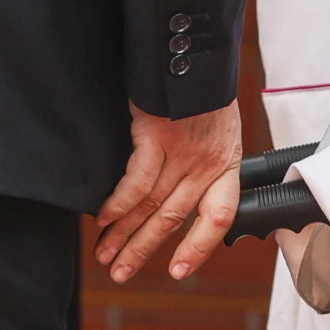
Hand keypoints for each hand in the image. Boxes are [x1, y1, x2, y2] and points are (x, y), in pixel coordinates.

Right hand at [94, 102, 243, 282]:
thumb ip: (204, 164)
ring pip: (152, 205)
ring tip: (105, 254)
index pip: (219, 217)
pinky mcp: (158, 137)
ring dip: (124, 233)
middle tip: (121, 272)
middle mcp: (207, 164)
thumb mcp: (218, 132)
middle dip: (144, 249)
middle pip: (174, 219)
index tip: (178, 271)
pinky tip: (103, 219)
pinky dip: (118, 203)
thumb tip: (180, 190)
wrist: (195, 56)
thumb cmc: (203, 92)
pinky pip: (137, 180)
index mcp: (226, 166)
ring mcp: (183, 152)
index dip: (199, 248)